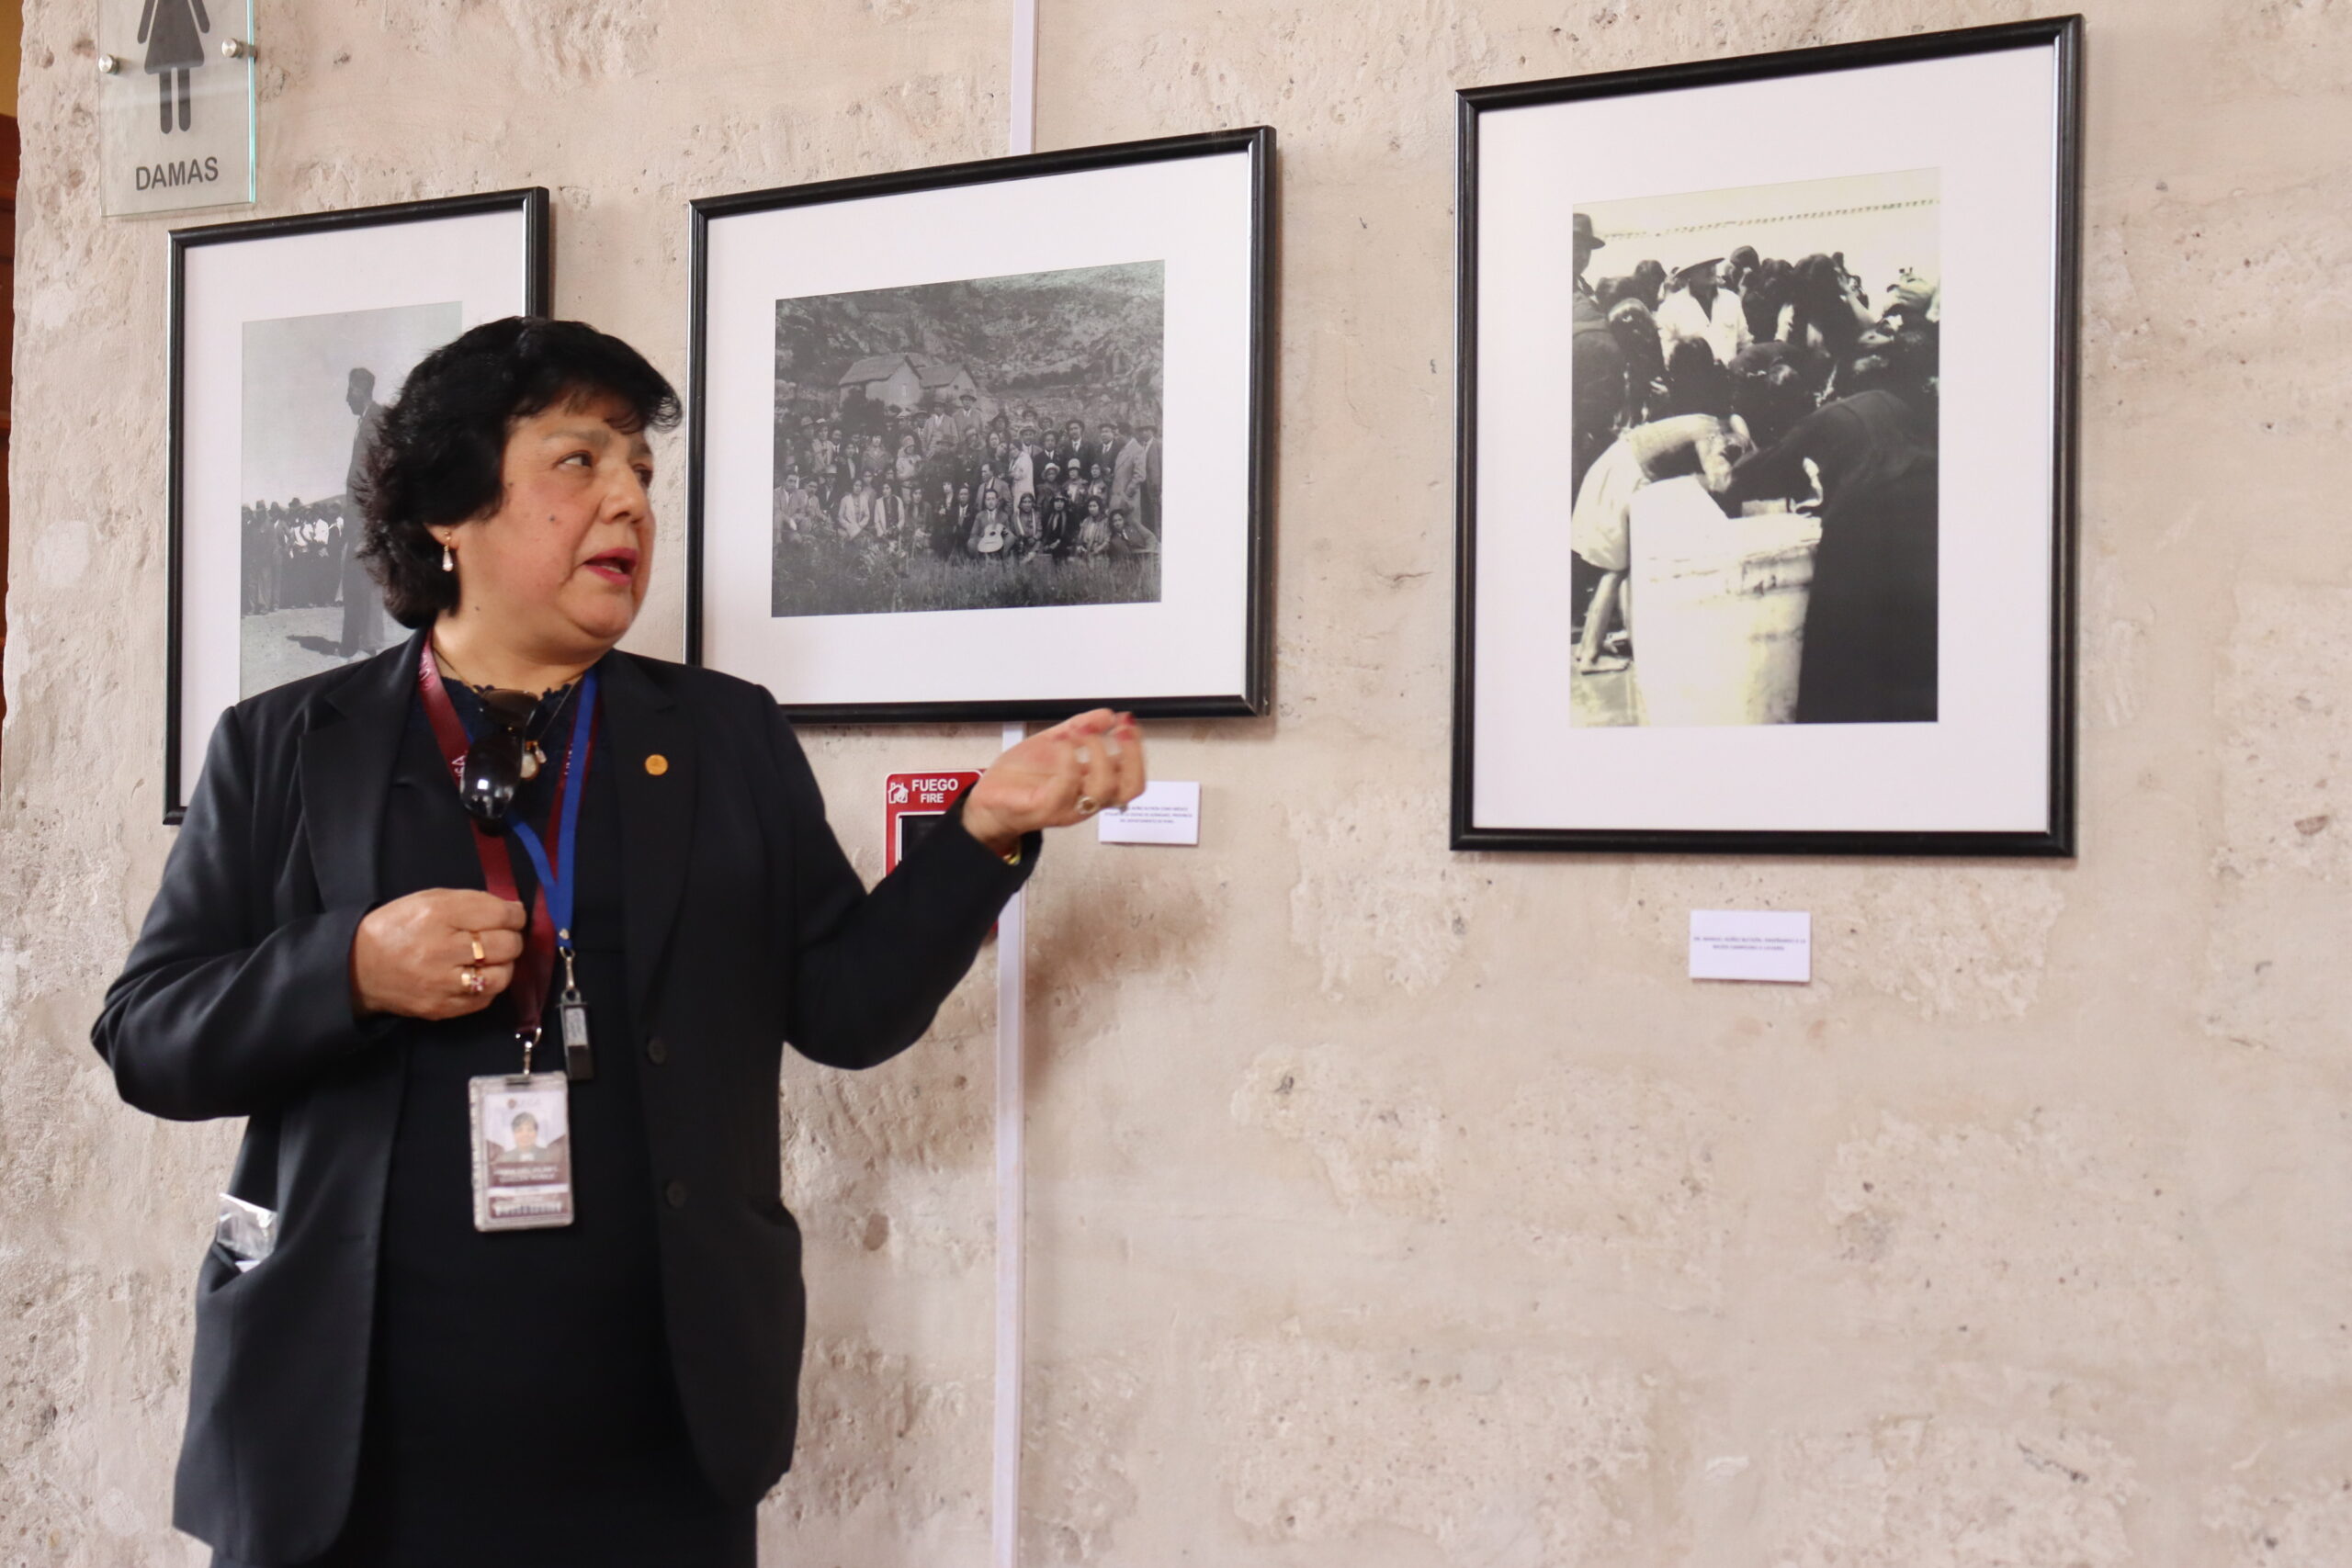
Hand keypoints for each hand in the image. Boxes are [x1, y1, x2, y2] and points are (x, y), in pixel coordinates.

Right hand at [350, 889, 527, 1020]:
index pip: (500, 915)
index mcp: (438, 913)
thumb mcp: (429, 899)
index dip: (515, 915)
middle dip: (511, 939)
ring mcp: (442, 982)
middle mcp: (441, 949)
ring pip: (502, 975)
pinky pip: (485, 998)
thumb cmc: (398, 928)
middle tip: (501, 937)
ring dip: (503, 965)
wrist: (358, 967)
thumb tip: (512, 911)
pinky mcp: (442, 1007)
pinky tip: (475, 975)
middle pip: (506, 945)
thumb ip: (472, 902)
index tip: (513, 916)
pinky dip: (488, 986)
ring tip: (490, 958)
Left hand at [961, 709, 1145, 853]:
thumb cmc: (1021, 778)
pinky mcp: (1043, 808)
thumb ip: (1081, 729)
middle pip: (1128, 789)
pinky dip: (1067, 759)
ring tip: (1082, 731)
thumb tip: (1108, 714)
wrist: (987, 800)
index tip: (1127, 722)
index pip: (1133, 779)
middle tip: (1118, 728)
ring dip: (1098, 754)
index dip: (1137, 751)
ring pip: (1102, 791)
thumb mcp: (1054, 744)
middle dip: (1130, 755)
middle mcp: (1085, 800)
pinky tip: (1061, 742)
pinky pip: (1064, 787)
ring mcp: (1066, 807)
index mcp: (1092, 786)